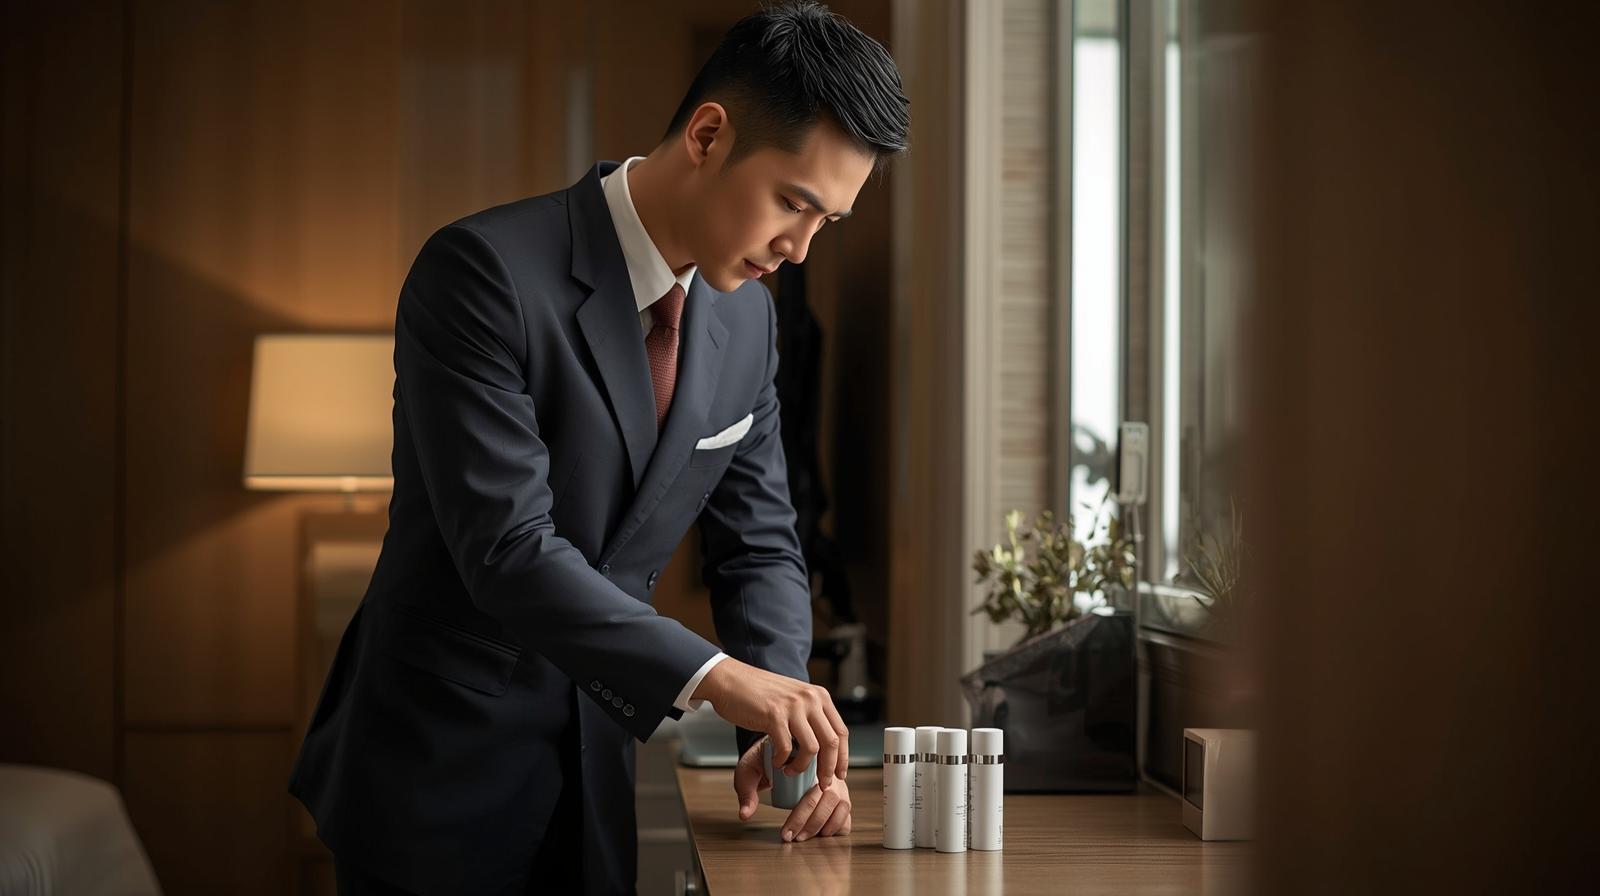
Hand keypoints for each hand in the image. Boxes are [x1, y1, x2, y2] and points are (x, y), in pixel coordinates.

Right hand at [695, 657, 849, 789]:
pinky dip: (782, 761)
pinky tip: (776, 762)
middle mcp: (810, 699)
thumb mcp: (794, 698)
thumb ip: (810, 714)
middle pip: (832, 742)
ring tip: (790, 771)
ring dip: (803, 767)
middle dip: (829, 769)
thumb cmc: (759, 693)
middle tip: (822, 784)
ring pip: (812, 748)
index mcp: (819, 696)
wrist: (730, 679)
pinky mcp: (774, 715)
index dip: (842, 757)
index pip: (841, 731)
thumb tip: (825, 743)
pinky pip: (787, 748)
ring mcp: (793, 706)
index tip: (838, 774)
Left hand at [732, 739, 853, 839]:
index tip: (786, 831)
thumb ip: (746, 791)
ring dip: (824, 826)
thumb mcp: (749, 770)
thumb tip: (745, 814)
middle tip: (791, 837)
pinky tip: (821, 833)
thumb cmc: (763, 759)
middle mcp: (826, 766)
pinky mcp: (839, 790)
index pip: (812, 787)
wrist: (774, 750)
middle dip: (810, 824)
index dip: (801, 814)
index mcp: (806, 757)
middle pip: (827, 798)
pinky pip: (846, 811)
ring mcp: (835, 778)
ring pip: (841, 805)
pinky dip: (838, 825)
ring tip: (804, 837)